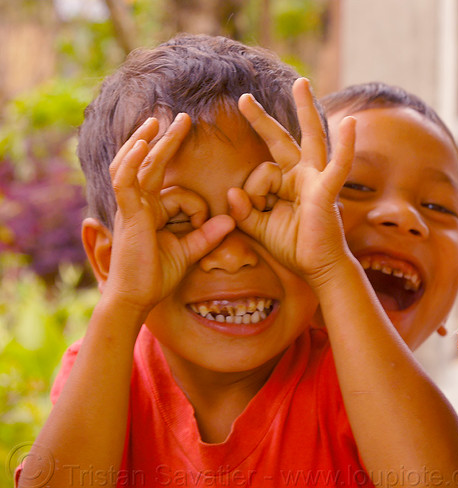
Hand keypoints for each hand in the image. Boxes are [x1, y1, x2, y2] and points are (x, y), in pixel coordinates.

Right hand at [106, 115, 234, 311]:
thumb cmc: (157, 275)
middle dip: (166, 140)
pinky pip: (125, 181)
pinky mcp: (128, 214)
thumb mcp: (189, 251)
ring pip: (136, 166)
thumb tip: (229, 220)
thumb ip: (207, 235)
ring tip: (159, 119)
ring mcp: (131, 207)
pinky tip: (141, 144)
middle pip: (152, 165)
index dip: (198, 208)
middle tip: (182, 118)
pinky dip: (132, 162)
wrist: (137, 298)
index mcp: (153, 212)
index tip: (206, 226)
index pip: (179, 194)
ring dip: (147, 141)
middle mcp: (139, 204)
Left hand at [228, 78, 355, 288]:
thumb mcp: (260, 229)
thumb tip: (231, 192)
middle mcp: (302, 176)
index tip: (254, 211)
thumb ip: (244, 212)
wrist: (318, 269)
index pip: (260, 173)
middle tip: (244, 99)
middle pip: (282, 140)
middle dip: (262, 120)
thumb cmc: (293, 247)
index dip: (251, 194)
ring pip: (312, 139)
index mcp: (285, 184)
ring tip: (300, 83)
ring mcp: (316, 180)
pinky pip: (338, 167)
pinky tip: (350, 123)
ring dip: (306, 111)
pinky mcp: (327, 191)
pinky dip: (346, 147)